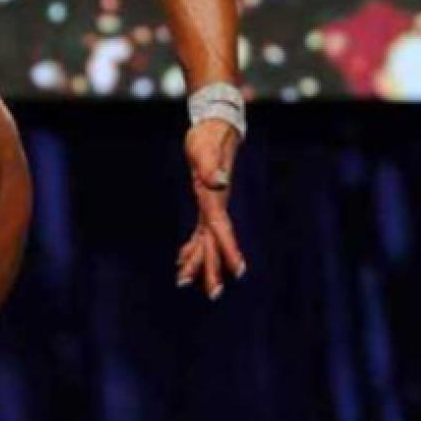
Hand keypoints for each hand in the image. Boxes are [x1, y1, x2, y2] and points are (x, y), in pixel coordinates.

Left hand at [175, 118, 245, 299]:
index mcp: (215, 199)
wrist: (216, 125)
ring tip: (184, 283)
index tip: (238, 271)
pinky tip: (182, 259)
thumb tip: (217, 181)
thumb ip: (210, 166)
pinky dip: (192, 246)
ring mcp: (211, 206)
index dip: (229, 250)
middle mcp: (215, 206)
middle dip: (213, 268)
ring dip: (198, 262)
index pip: (222, 230)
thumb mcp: (206, 149)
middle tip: (212, 295)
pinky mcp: (205, 202)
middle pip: (214, 243)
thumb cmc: (208, 137)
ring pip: (206, 241)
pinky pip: (200, 231)